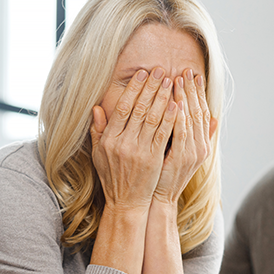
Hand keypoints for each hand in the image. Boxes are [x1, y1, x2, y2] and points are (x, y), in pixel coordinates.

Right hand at [90, 68, 177, 211]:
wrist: (126, 203)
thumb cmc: (113, 177)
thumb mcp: (98, 154)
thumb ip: (97, 130)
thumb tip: (96, 108)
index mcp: (109, 139)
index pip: (122, 107)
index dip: (133, 89)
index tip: (142, 74)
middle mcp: (122, 143)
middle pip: (139, 109)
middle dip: (151, 87)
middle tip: (160, 70)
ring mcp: (138, 151)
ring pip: (153, 118)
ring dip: (163, 97)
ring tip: (171, 81)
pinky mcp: (153, 159)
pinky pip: (163, 134)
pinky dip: (170, 118)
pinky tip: (177, 104)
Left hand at [153, 68, 218, 204]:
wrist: (159, 200)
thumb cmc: (163, 175)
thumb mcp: (178, 153)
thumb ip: (187, 134)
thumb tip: (207, 118)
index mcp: (200, 144)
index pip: (200, 111)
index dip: (197, 92)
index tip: (191, 74)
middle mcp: (199, 147)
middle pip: (198, 111)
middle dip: (192, 90)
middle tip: (186, 70)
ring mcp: (192, 153)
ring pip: (190, 119)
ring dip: (185, 98)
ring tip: (179, 79)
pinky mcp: (180, 158)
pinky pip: (181, 132)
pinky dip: (179, 116)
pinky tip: (176, 102)